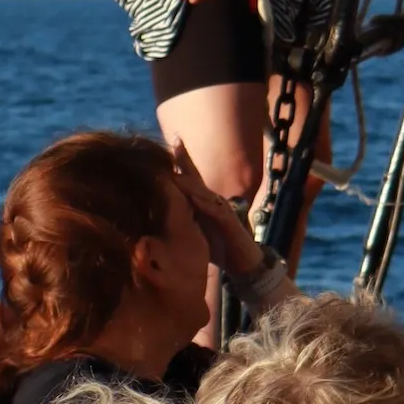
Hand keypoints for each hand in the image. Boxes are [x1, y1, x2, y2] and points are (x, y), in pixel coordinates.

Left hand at [170, 147, 264, 276]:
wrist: (244, 263)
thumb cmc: (220, 248)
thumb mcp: (196, 233)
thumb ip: (183, 221)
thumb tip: (160, 217)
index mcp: (203, 204)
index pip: (189, 180)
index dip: (179, 163)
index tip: (167, 144)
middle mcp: (214, 202)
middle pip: (197, 178)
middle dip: (185, 160)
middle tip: (174, 140)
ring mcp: (223, 211)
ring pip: (204, 192)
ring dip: (190, 181)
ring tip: (173, 170)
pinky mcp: (230, 224)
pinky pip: (217, 212)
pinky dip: (205, 205)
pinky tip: (194, 198)